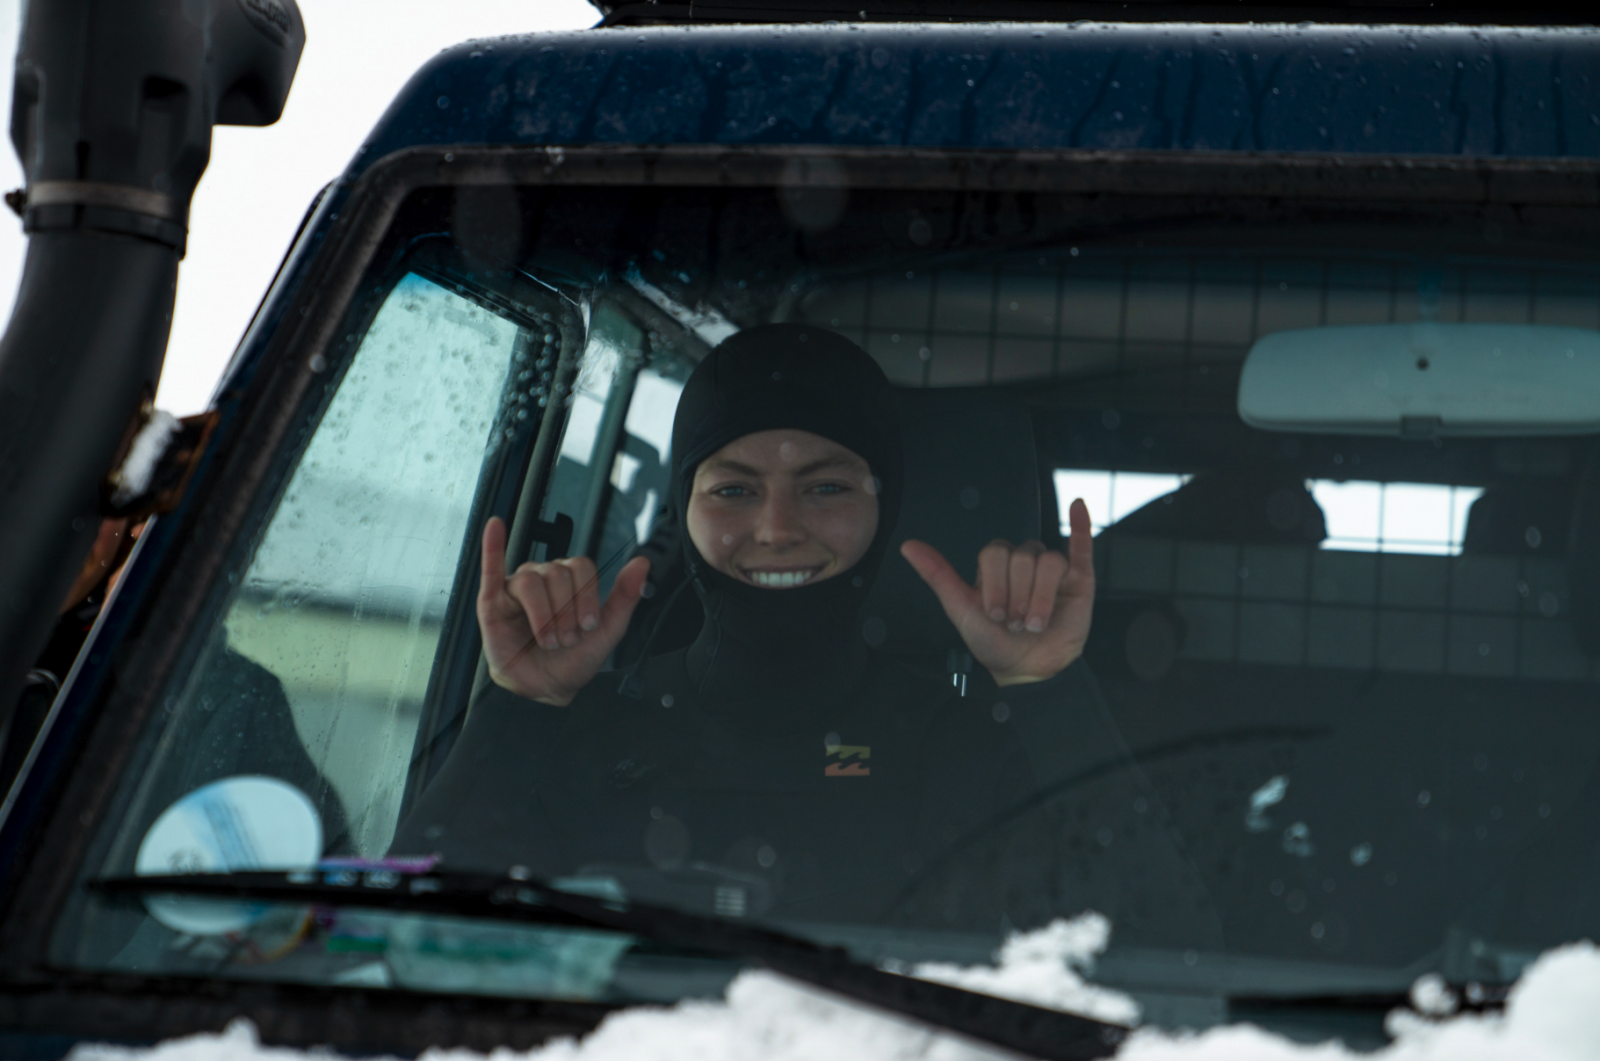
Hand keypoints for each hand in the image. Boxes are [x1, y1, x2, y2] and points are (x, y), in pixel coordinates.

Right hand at [477, 517, 650, 705]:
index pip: (580, 566)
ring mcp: (516, 588)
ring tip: (547, 640)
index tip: (588, 624)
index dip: (586, 595)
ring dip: (544, 615)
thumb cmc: (573, 660)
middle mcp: (543, 578)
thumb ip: (625, 596)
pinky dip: (492, 547)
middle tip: (566, 638)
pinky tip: (495, 529)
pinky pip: (491, 569)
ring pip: (531, 580)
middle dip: (566, 612)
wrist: (547, 689)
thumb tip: (642, 563)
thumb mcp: (607, 631)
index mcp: (570, 581)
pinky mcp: (492, 602)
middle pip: (556, 573)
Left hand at [900, 498, 1094, 687]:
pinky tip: (1077, 506)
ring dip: (1040, 597)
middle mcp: (1023, 561)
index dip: (995, 584)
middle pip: (1021, 557)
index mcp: (995, 565)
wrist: (1025, 671)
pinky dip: (1080, 525)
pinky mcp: (1079, 578)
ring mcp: (1052, 569)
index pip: (995, 553)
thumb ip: (937, 575)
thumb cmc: (992, 641)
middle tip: (1015, 623)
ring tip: (1035, 624)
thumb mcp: (960, 609)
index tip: (994, 615)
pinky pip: (1081, 545)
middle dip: (1017, 596)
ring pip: (1049, 561)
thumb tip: (907, 545)